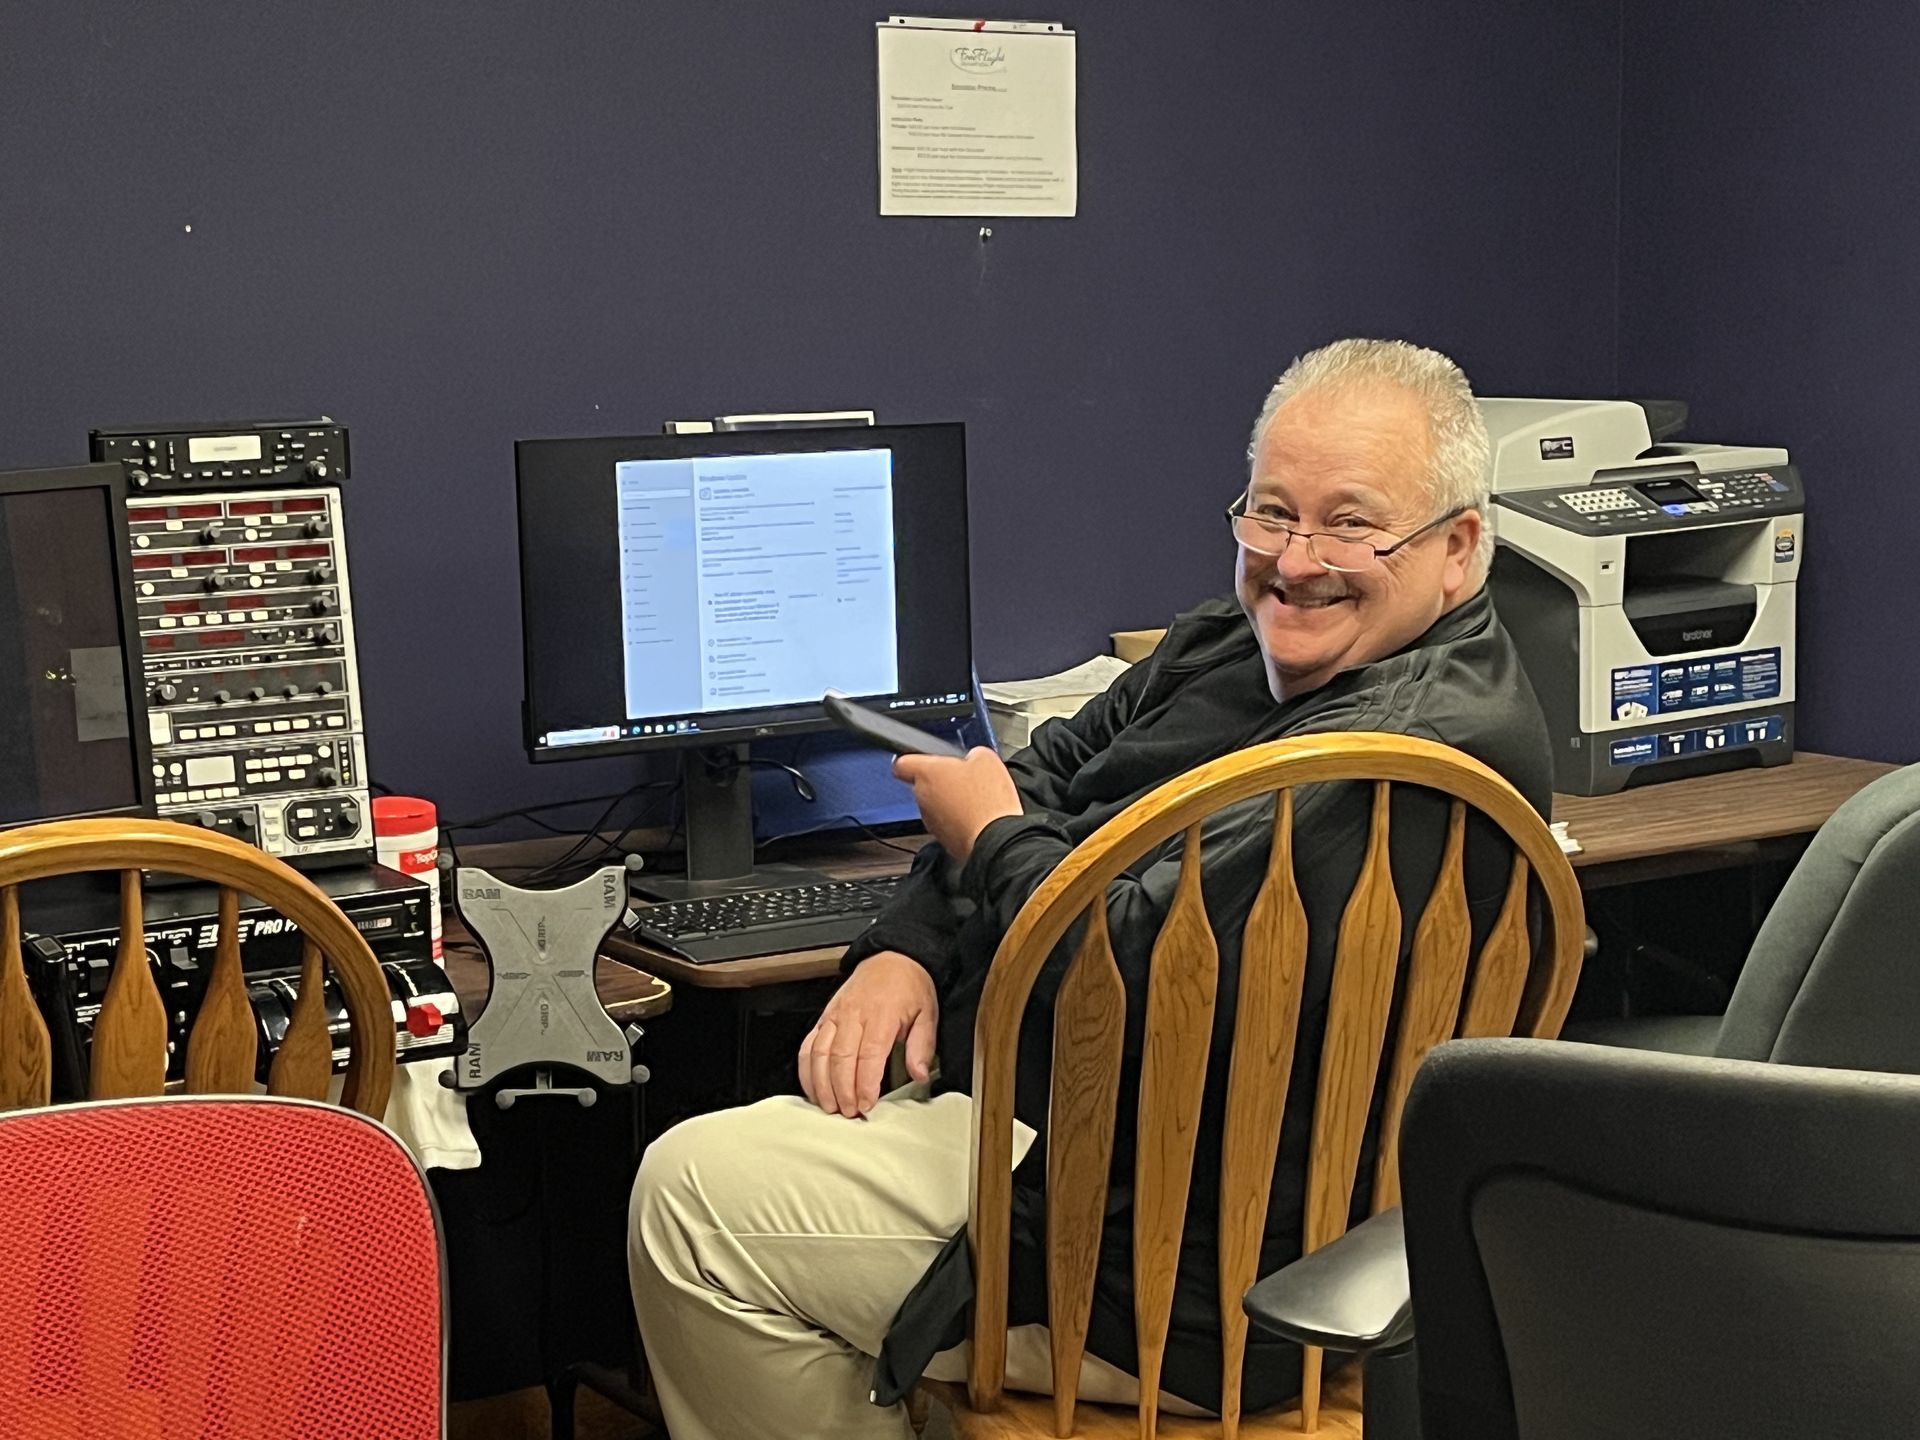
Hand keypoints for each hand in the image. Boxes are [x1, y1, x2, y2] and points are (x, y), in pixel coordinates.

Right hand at [798, 951, 938, 1116]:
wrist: (892, 957)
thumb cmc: (909, 986)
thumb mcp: (928, 1013)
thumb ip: (922, 1046)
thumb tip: (919, 1074)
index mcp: (882, 1015)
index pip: (869, 1055)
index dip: (865, 1084)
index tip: (867, 1104)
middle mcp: (854, 1015)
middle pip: (840, 1058)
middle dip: (842, 1090)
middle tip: (849, 1113)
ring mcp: (835, 1015)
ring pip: (819, 1053)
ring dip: (822, 1084)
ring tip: (830, 1106)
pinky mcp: (824, 1017)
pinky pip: (808, 1045)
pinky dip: (806, 1069)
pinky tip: (813, 1088)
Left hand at [892, 747, 1020, 863]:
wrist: (995, 838)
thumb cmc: (986, 800)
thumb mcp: (986, 758)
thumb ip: (971, 754)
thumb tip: (972, 759)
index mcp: (927, 773)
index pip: (902, 764)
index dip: (911, 760)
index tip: (920, 761)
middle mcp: (923, 797)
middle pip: (925, 785)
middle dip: (944, 782)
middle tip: (967, 780)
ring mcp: (931, 821)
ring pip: (937, 806)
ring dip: (953, 802)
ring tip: (978, 801)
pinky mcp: (943, 839)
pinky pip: (948, 824)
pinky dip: (960, 820)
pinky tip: (980, 817)